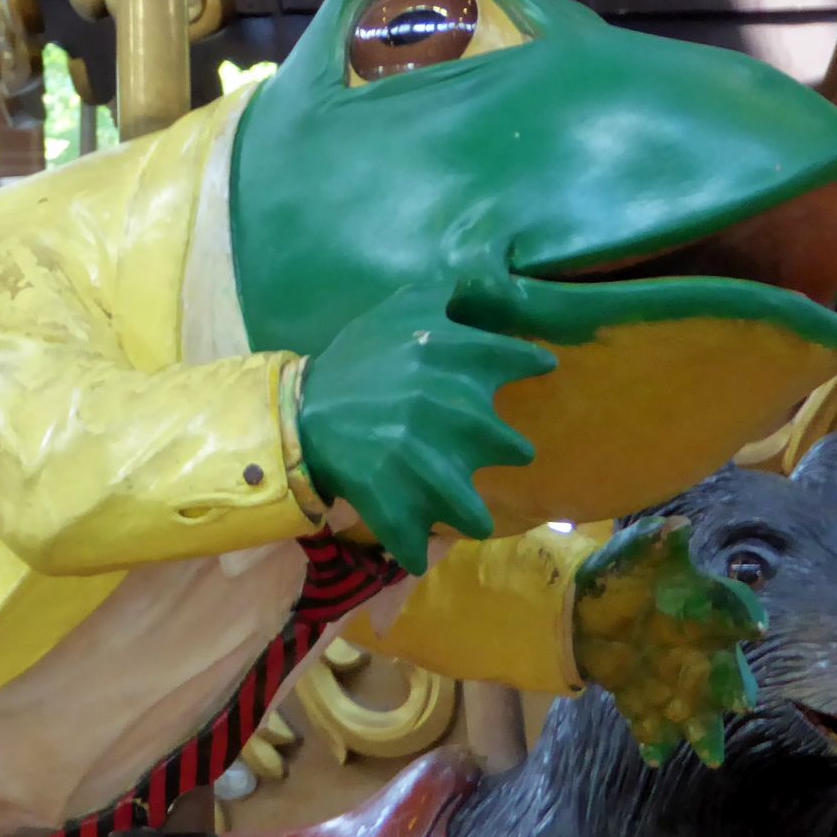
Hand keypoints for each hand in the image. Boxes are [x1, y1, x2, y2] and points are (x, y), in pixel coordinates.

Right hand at [293, 283, 551, 573]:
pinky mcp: (396, 502)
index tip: (539, 369)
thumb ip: (457, 295)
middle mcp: (457, 411)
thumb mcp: (405, 305)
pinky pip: (417, 545)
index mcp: (460, 358)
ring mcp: (429, 463)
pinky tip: (418, 550)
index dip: (531, 366)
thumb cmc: (355, 356)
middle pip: (515, 449)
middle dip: (506, 453)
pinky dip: (416, 550)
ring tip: (468, 516)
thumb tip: (500, 285)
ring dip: (472, 516)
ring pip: (474, 513)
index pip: (524, 360)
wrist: (297, 408)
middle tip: (493, 452)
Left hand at [572, 516, 766, 767]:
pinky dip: (654, 740)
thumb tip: (676, 528)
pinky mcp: (642, 698)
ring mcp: (673, 679)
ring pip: (699, 710)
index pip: (732, 613)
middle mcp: (699, 649)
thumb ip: (655, 540)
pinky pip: (653, 724)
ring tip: (710, 756)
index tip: (755, 628)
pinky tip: (655, 756)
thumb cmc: (622, 573)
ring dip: (705, 732)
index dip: (745, 618)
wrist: (579, 607)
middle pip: (727, 673)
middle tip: (739, 702)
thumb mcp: (634, 551)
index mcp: (703, 609)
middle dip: (734, 688)